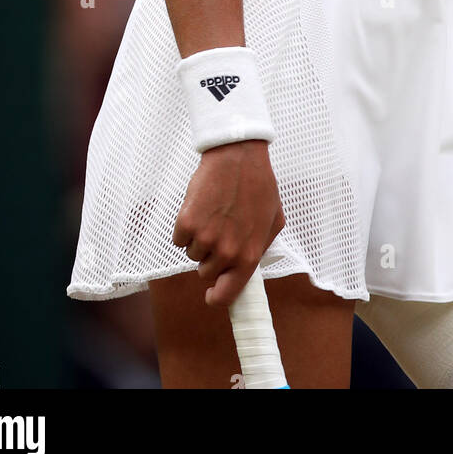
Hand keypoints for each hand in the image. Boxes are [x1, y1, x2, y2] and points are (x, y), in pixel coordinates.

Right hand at [172, 140, 285, 309]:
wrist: (237, 156)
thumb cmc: (259, 184)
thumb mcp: (274, 220)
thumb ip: (263, 247)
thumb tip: (252, 266)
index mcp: (249, 255)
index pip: (228, 295)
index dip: (217, 298)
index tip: (212, 295)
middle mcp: (226, 252)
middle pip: (206, 272)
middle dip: (211, 257)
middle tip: (220, 232)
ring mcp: (205, 238)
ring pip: (192, 254)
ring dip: (199, 240)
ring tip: (213, 215)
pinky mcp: (187, 223)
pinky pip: (179, 239)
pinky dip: (185, 228)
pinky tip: (200, 209)